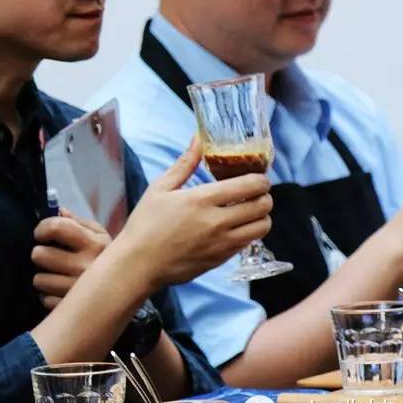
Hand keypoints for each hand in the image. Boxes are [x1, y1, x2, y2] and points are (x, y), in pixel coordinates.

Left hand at [32, 209, 110, 308]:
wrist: (129, 289)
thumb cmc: (108, 258)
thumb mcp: (100, 235)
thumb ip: (78, 222)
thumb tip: (58, 211)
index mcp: (93, 244)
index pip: (56, 227)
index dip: (42, 228)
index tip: (41, 234)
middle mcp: (85, 267)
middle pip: (40, 255)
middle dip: (40, 254)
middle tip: (49, 256)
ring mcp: (78, 291)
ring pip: (39, 280)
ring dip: (44, 277)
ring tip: (56, 275)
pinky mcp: (72, 309)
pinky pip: (46, 299)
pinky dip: (49, 295)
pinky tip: (60, 291)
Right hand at [116, 138, 272, 288]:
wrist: (138, 264)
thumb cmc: (145, 224)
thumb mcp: (160, 188)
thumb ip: (185, 163)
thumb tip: (199, 139)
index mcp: (202, 199)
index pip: (250, 185)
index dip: (261, 179)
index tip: (256, 176)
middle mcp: (217, 222)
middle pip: (263, 206)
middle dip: (264, 195)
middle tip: (254, 192)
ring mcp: (221, 244)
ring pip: (262, 227)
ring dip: (261, 216)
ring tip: (248, 210)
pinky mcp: (221, 259)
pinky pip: (248, 243)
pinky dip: (248, 232)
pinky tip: (234, 226)